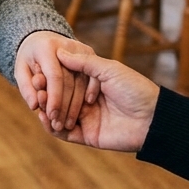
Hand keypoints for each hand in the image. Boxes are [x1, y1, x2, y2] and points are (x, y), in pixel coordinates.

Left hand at [14, 30, 97, 132]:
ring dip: (76, 105)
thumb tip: (34, 106)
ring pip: (82, 81)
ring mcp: (81, 49)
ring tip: (69, 124)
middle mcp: (67, 46)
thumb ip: (26, 87)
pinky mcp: (90, 53)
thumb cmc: (30, 58)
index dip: (54, 98)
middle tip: (60, 125)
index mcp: (47, 47)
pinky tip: (85, 108)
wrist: (43, 38)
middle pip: (70, 81)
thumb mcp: (21, 70)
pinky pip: (92, 77)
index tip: (52, 116)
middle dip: (65, 106)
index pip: (54, 76)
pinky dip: (89, 93)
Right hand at [35, 48, 158, 151]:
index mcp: (91, 85)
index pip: (64, 82)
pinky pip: (64, 134)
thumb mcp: (108, 69)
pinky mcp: (87, 136)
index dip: (50, 79)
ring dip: (46, 110)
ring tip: (38, 103)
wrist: (152, 117)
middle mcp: (86, 102)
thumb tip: (60, 52)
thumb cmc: (134, 89)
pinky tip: (45, 118)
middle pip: (58, 99)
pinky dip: (52, 128)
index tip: (38, 73)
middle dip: (45, 95)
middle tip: (36, 89)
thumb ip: (84, 63)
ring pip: (58, 116)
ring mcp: (86, 119)